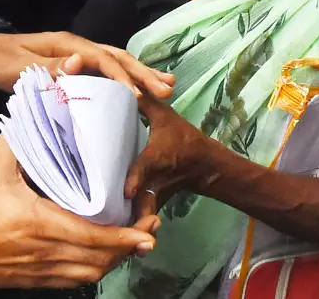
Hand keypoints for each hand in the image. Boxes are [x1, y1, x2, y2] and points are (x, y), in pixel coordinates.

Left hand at [0, 31, 173, 99]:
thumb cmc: (0, 61)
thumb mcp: (19, 67)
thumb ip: (49, 67)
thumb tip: (80, 64)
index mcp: (68, 46)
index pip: (103, 59)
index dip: (121, 77)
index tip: (138, 96)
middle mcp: (78, 47)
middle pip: (118, 57)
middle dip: (143, 73)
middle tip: (169, 88)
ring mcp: (78, 55)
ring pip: (116, 62)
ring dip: (140, 74)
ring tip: (165, 87)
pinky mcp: (75, 65)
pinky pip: (106, 72)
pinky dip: (124, 80)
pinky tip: (137, 93)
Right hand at [0, 137, 160, 289]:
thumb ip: (17, 137)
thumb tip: (37, 105)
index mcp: (40, 223)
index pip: (94, 236)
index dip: (126, 236)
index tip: (149, 227)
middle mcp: (46, 252)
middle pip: (101, 259)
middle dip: (131, 246)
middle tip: (150, 226)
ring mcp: (42, 270)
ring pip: (91, 273)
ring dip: (116, 259)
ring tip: (134, 239)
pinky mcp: (36, 281)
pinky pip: (75, 280)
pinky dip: (94, 268)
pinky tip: (102, 253)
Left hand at [125, 91, 210, 218]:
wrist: (205, 166)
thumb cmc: (184, 139)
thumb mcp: (166, 117)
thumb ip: (144, 101)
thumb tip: (120, 80)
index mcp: (158, 158)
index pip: (146, 167)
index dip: (137, 179)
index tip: (127, 192)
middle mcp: (155, 180)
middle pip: (144, 204)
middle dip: (135, 218)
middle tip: (114, 226)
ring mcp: (155, 197)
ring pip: (143, 217)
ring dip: (133, 227)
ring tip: (114, 239)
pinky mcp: (152, 205)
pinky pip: (140, 218)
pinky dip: (132, 226)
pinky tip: (113, 230)